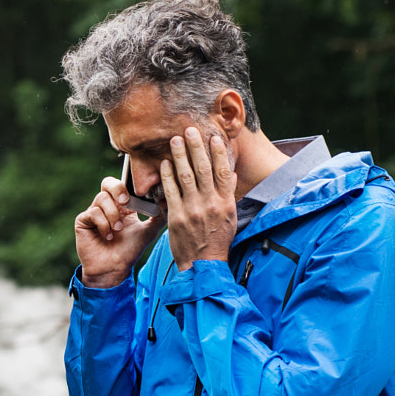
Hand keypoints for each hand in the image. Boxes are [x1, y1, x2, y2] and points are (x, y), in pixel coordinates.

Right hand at [74, 175, 164, 287]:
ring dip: (113, 214)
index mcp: (122, 206)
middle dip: (117, 188)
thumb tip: (167, 200)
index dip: (129, 184)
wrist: (113, 269)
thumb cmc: (130, 251)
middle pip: (108, 182)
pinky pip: (93, 212)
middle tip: (125, 201)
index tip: (140, 193)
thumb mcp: (148, 232)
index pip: (123, 184)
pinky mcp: (83, 221)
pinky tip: (108, 237)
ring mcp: (94, 212)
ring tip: (118, 229)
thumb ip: (159, 216)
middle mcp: (108, 206)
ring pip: (101, 198)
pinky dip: (103, 224)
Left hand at [160, 126, 236, 270]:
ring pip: (186, 176)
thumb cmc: (217, 240)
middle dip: (196, 147)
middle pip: (203, 169)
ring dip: (180, 156)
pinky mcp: (176, 217)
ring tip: (175, 140)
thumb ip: (228, 193)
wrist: (204, 265)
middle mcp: (210, 204)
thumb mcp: (229, 217)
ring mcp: (193, 210)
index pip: (223, 171)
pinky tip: (164, 163)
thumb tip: (230, 173)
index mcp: (225, 202)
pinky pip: (171, 191)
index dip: (218, 152)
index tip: (213, 137)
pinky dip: (167, 175)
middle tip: (190, 130)